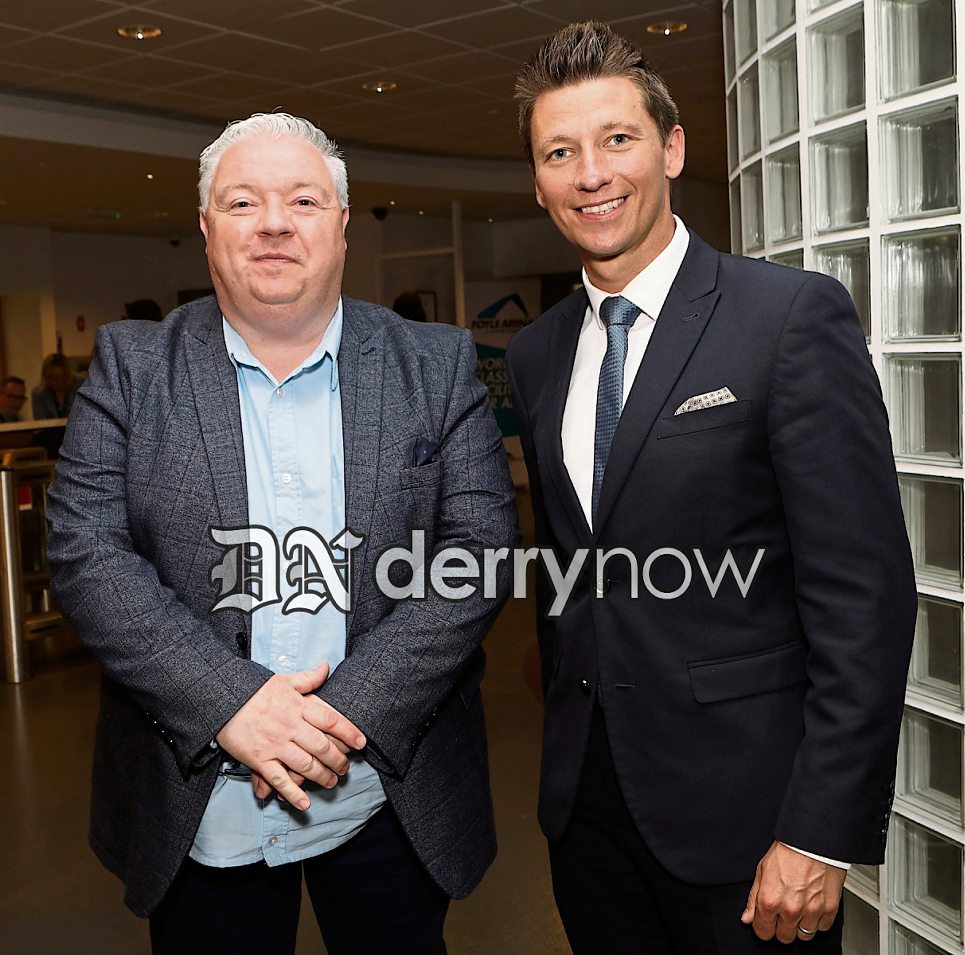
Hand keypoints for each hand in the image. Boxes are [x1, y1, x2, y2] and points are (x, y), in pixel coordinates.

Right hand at [216, 662, 364, 810]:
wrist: (222, 700)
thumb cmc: (255, 691)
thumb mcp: (284, 680)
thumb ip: (309, 678)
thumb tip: (327, 666)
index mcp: (298, 706)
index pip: (331, 720)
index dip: (349, 732)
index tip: (361, 742)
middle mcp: (290, 726)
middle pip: (322, 746)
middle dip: (338, 760)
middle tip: (345, 768)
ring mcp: (275, 744)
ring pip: (305, 765)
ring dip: (322, 776)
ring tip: (331, 782)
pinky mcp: (260, 759)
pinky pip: (279, 779)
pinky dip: (293, 793)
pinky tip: (304, 803)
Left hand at [741, 842, 845, 942]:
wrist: (812, 841)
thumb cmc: (788, 851)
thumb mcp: (761, 870)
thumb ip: (753, 898)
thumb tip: (747, 918)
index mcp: (770, 900)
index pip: (763, 932)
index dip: (763, 927)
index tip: (765, 922)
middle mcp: (790, 910)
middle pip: (784, 937)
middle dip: (781, 927)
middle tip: (783, 912)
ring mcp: (811, 912)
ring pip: (804, 936)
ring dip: (800, 926)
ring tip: (798, 908)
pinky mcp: (829, 910)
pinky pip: (822, 927)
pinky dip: (817, 920)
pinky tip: (812, 905)